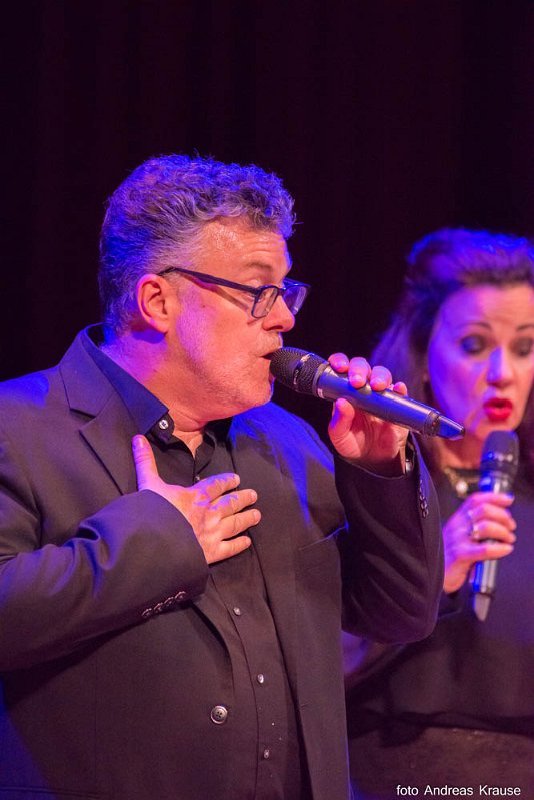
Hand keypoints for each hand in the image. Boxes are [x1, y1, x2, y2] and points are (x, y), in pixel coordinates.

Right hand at [132, 435, 259, 563]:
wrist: (154, 543)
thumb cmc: (151, 513)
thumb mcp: (148, 483)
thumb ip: (145, 461)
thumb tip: (138, 438)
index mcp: (196, 496)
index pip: (216, 485)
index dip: (227, 481)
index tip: (236, 479)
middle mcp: (209, 513)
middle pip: (230, 503)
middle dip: (242, 498)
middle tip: (254, 495)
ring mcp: (213, 533)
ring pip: (235, 523)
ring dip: (247, 518)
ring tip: (257, 515)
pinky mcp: (212, 553)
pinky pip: (230, 548)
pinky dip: (239, 544)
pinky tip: (247, 542)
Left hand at [327, 353, 408, 472]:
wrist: (374, 459)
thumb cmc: (353, 443)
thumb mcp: (340, 437)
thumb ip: (339, 421)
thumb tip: (342, 402)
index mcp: (344, 391)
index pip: (342, 369)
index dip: (340, 361)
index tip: (339, 366)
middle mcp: (362, 388)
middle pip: (362, 367)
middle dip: (359, 369)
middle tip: (357, 382)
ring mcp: (381, 394)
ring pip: (382, 374)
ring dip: (380, 376)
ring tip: (377, 387)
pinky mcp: (397, 404)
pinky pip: (400, 392)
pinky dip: (400, 388)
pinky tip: (399, 389)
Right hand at [443, 491, 515, 592]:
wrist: (431, 573)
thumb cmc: (449, 556)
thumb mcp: (459, 536)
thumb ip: (474, 526)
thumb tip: (500, 522)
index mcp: (457, 519)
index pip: (475, 500)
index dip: (494, 497)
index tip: (508, 500)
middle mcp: (457, 526)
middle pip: (483, 510)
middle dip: (502, 516)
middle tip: (510, 526)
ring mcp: (458, 540)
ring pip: (486, 527)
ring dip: (503, 531)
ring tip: (508, 539)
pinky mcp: (460, 555)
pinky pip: (484, 549)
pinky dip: (499, 548)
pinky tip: (506, 549)